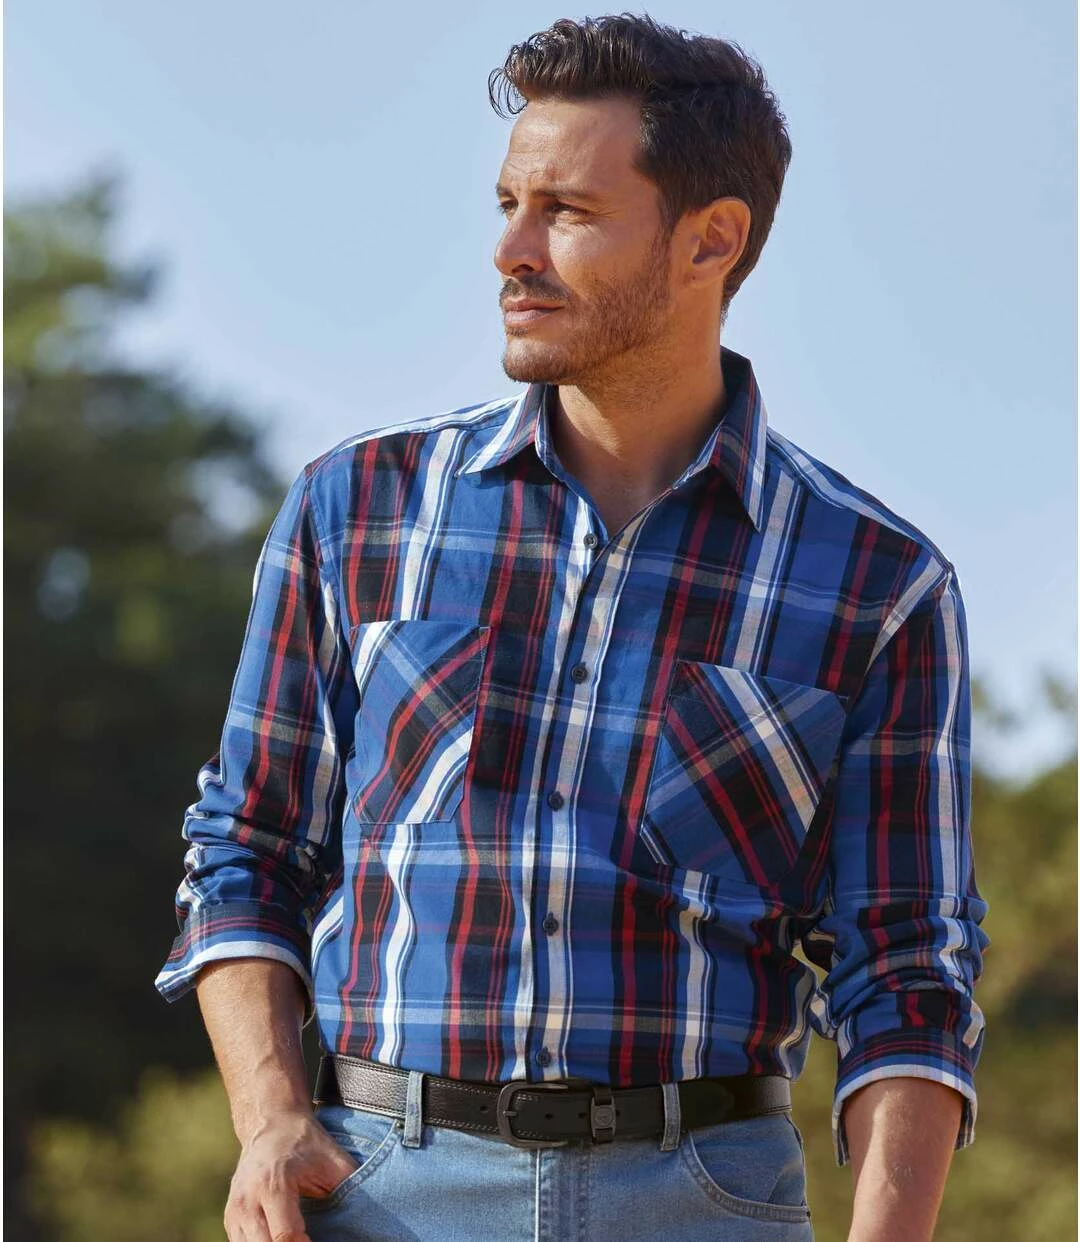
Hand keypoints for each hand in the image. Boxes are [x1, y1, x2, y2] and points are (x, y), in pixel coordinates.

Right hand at [223, 1107, 360, 1241]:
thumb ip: (350, 1189)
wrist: (272, 1122)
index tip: (321, 1241)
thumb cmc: (307, 1142)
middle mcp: (247, 1199)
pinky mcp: (230, 1217)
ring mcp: (235, 1210)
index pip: (286, 1235)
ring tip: (299, 1240)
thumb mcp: (334, 1161)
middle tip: (311, 1241)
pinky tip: (281, 1240)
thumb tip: (367, 1217)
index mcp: (273, 1184)